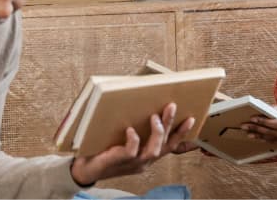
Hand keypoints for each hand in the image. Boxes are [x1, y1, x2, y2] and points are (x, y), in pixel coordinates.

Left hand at [69, 103, 194, 185]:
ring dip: (157, 132)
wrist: (84, 168)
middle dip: (171, 125)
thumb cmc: (103, 152)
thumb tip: (139, 109)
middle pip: (165, 145)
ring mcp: (133, 163)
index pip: (170, 146)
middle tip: (172, 106)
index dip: (182, 135)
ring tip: (155, 116)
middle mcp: (144, 161)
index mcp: (147, 156)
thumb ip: (134, 131)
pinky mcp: (120, 162)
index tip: (192, 120)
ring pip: (153, 149)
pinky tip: (130, 129)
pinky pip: (131, 151)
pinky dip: (133, 140)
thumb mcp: (122, 142)